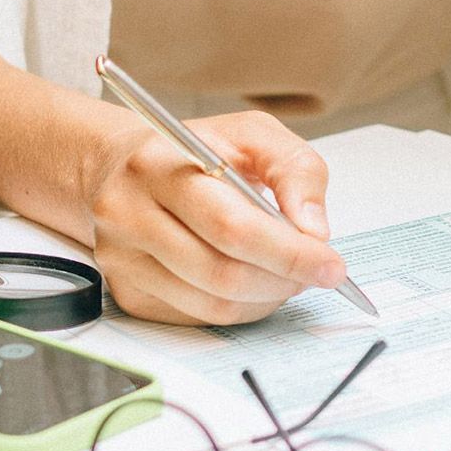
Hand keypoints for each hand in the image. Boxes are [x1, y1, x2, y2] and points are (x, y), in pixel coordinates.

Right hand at [83, 110, 347, 324]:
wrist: (118, 167)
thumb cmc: (195, 148)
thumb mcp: (251, 133)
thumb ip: (294, 169)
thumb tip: (314, 231)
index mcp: (159, 164)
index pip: (231, 225)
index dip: (288, 252)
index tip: (332, 264)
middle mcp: (129, 213)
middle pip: (221, 272)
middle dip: (283, 279)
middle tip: (318, 272)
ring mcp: (123, 259)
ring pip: (212, 303)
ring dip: (266, 298)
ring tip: (289, 275)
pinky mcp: (127, 293)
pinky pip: (198, 317)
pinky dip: (240, 308)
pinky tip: (255, 283)